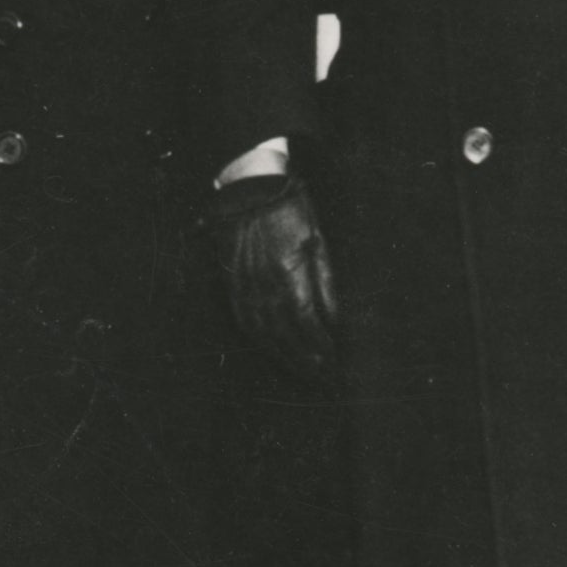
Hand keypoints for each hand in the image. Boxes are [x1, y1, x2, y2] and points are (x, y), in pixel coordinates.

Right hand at [218, 179, 335, 369]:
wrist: (247, 188)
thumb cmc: (288, 209)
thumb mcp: (317, 240)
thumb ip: (325, 283)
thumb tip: (334, 320)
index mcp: (287, 275)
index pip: (307, 324)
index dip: (321, 347)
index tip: (335, 361)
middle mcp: (262, 288)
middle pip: (284, 337)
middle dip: (305, 361)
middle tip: (323, 378)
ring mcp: (243, 289)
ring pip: (264, 335)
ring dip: (285, 357)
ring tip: (303, 371)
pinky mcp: (232, 286)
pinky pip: (246, 323)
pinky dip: (262, 342)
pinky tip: (274, 351)